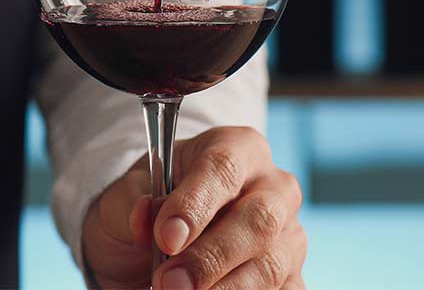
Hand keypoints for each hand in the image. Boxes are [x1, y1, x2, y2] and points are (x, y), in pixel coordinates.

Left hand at [83, 126, 305, 288]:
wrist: (164, 232)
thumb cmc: (153, 200)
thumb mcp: (132, 191)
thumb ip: (135, 202)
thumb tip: (146, 220)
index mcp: (237, 148)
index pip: (224, 168)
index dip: (196, 204)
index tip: (167, 238)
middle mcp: (273, 186)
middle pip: (260, 220)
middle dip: (211, 257)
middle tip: (169, 282)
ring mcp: (289, 232)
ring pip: (271, 265)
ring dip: (223, 289)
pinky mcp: (291, 274)